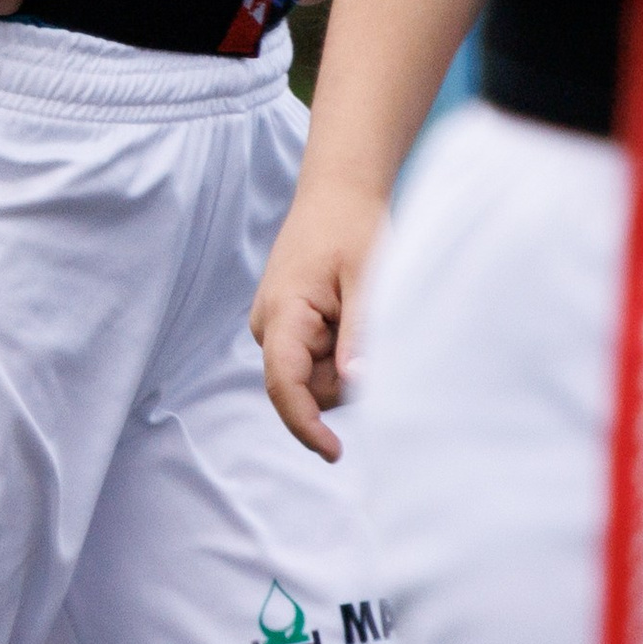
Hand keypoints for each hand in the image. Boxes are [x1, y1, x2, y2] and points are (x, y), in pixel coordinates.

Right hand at [251, 178, 388, 460]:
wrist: (339, 191)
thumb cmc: (353, 226)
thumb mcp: (366, 277)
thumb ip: (360, 332)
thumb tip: (357, 382)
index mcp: (283, 314)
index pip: (284, 386)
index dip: (306, 426)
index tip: (336, 452)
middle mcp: (270, 326)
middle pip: (308, 389)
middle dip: (345, 377)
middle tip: (372, 326)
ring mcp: (277, 326)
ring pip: (315, 378)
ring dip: (346, 361)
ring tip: (360, 309)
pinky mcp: (290, 326)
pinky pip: (317, 360)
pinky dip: (341, 349)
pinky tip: (351, 312)